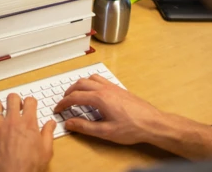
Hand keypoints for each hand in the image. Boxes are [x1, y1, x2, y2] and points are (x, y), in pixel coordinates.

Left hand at [0, 93, 56, 171]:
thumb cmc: (29, 167)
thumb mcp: (46, 151)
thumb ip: (48, 134)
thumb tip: (51, 123)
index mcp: (28, 123)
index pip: (30, 101)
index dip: (31, 102)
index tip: (30, 106)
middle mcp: (11, 121)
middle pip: (12, 98)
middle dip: (15, 100)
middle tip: (15, 107)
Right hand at [53, 75, 211, 159]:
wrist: (153, 123)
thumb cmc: (132, 128)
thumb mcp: (105, 132)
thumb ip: (85, 127)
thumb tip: (69, 123)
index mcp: (100, 98)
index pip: (74, 97)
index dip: (63, 103)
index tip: (58, 109)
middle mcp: (105, 89)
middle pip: (80, 84)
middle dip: (69, 92)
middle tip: (64, 102)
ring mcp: (113, 87)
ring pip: (91, 78)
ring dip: (80, 85)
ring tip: (75, 94)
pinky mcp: (119, 89)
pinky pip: (101, 79)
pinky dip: (91, 83)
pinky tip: (93, 93)